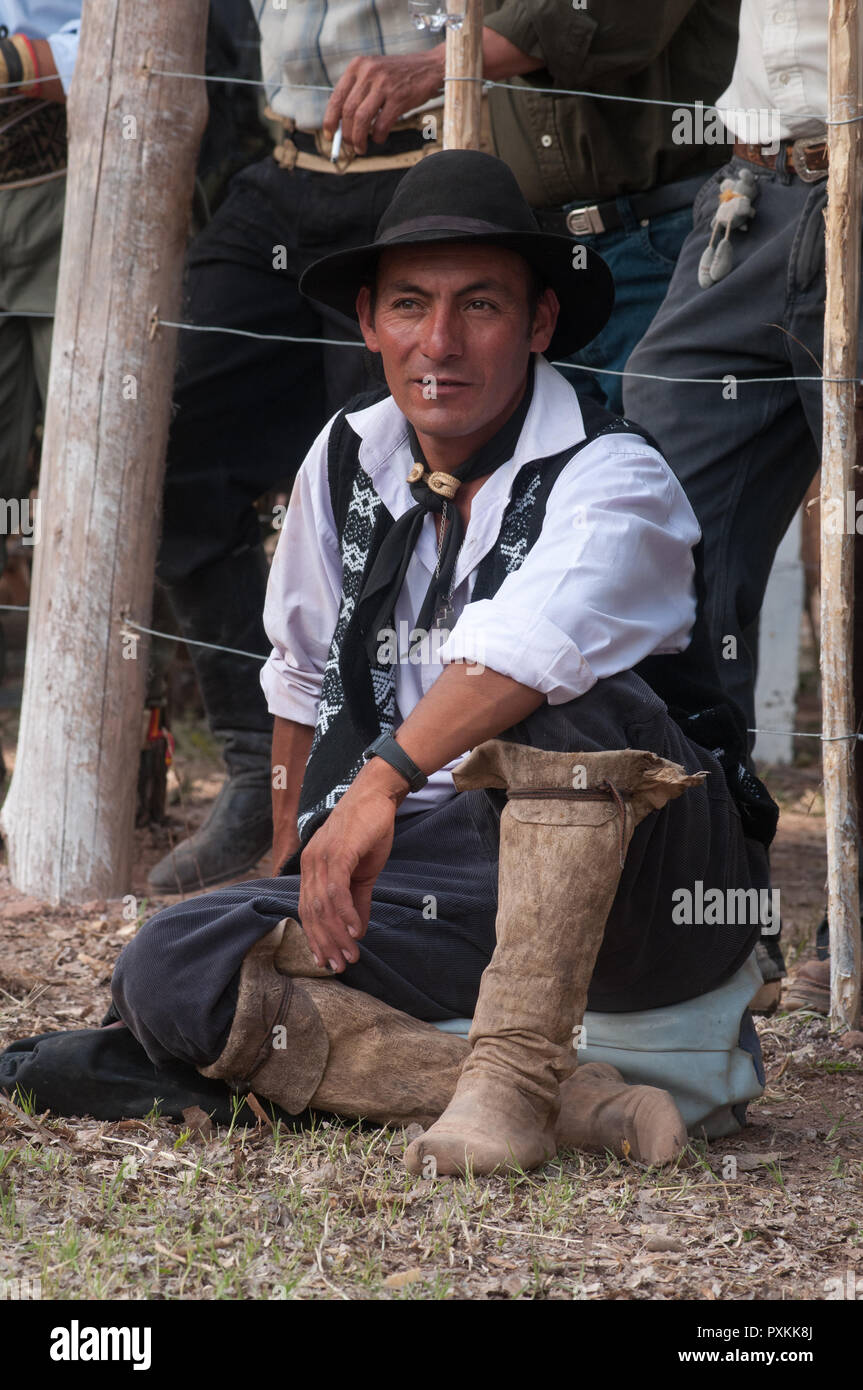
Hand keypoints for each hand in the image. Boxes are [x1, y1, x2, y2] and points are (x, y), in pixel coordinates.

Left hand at [297, 779, 399, 972]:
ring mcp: (321, 858)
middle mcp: (310, 865)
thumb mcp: (362, 873)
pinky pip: (337, 889)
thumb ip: (358, 902)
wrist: (377, 796)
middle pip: (311, 913)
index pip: (307, 911)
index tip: (326, 961)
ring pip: (323, 906)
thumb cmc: (368, 831)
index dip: (315, 938)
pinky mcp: (338, 852)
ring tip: (351, 955)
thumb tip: (358, 931)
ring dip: (337, 934)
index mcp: (311, 869)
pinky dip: (345, 913)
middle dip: (325, 943)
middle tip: (339, 966)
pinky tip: (356, 930)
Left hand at [323, 50, 445, 153]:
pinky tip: (380, 138)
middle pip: (348, 111)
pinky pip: (382, 124)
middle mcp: (368, 72)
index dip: (330, 120)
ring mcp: (384, 84)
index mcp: (358, 66)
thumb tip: (342, 124)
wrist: (430, 66)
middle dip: (346, 134)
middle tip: (350, 145)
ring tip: (361, 148)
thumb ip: (358, 92)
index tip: (329, 135)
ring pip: (361, 119)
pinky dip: (378, 136)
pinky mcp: (399, 97)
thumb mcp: (374, 73)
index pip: (336, 97)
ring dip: (359, 139)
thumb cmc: (400, 75)